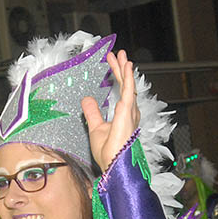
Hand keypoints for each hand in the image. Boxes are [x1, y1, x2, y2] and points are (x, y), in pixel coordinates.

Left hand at [81, 50, 140, 171]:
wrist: (112, 164)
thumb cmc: (108, 152)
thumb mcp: (95, 127)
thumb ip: (92, 112)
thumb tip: (87, 98)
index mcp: (124, 115)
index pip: (121, 91)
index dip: (117, 76)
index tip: (111, 63)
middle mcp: (130, 112)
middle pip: (126, 86)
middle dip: (121, 69)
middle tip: (117, 54)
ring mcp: (130, 112)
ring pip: (128, 85)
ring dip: (124, 69)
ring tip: (121, 55)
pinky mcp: (127, 112)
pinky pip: (128, 90)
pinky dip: (127, 77)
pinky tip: (126, 66)